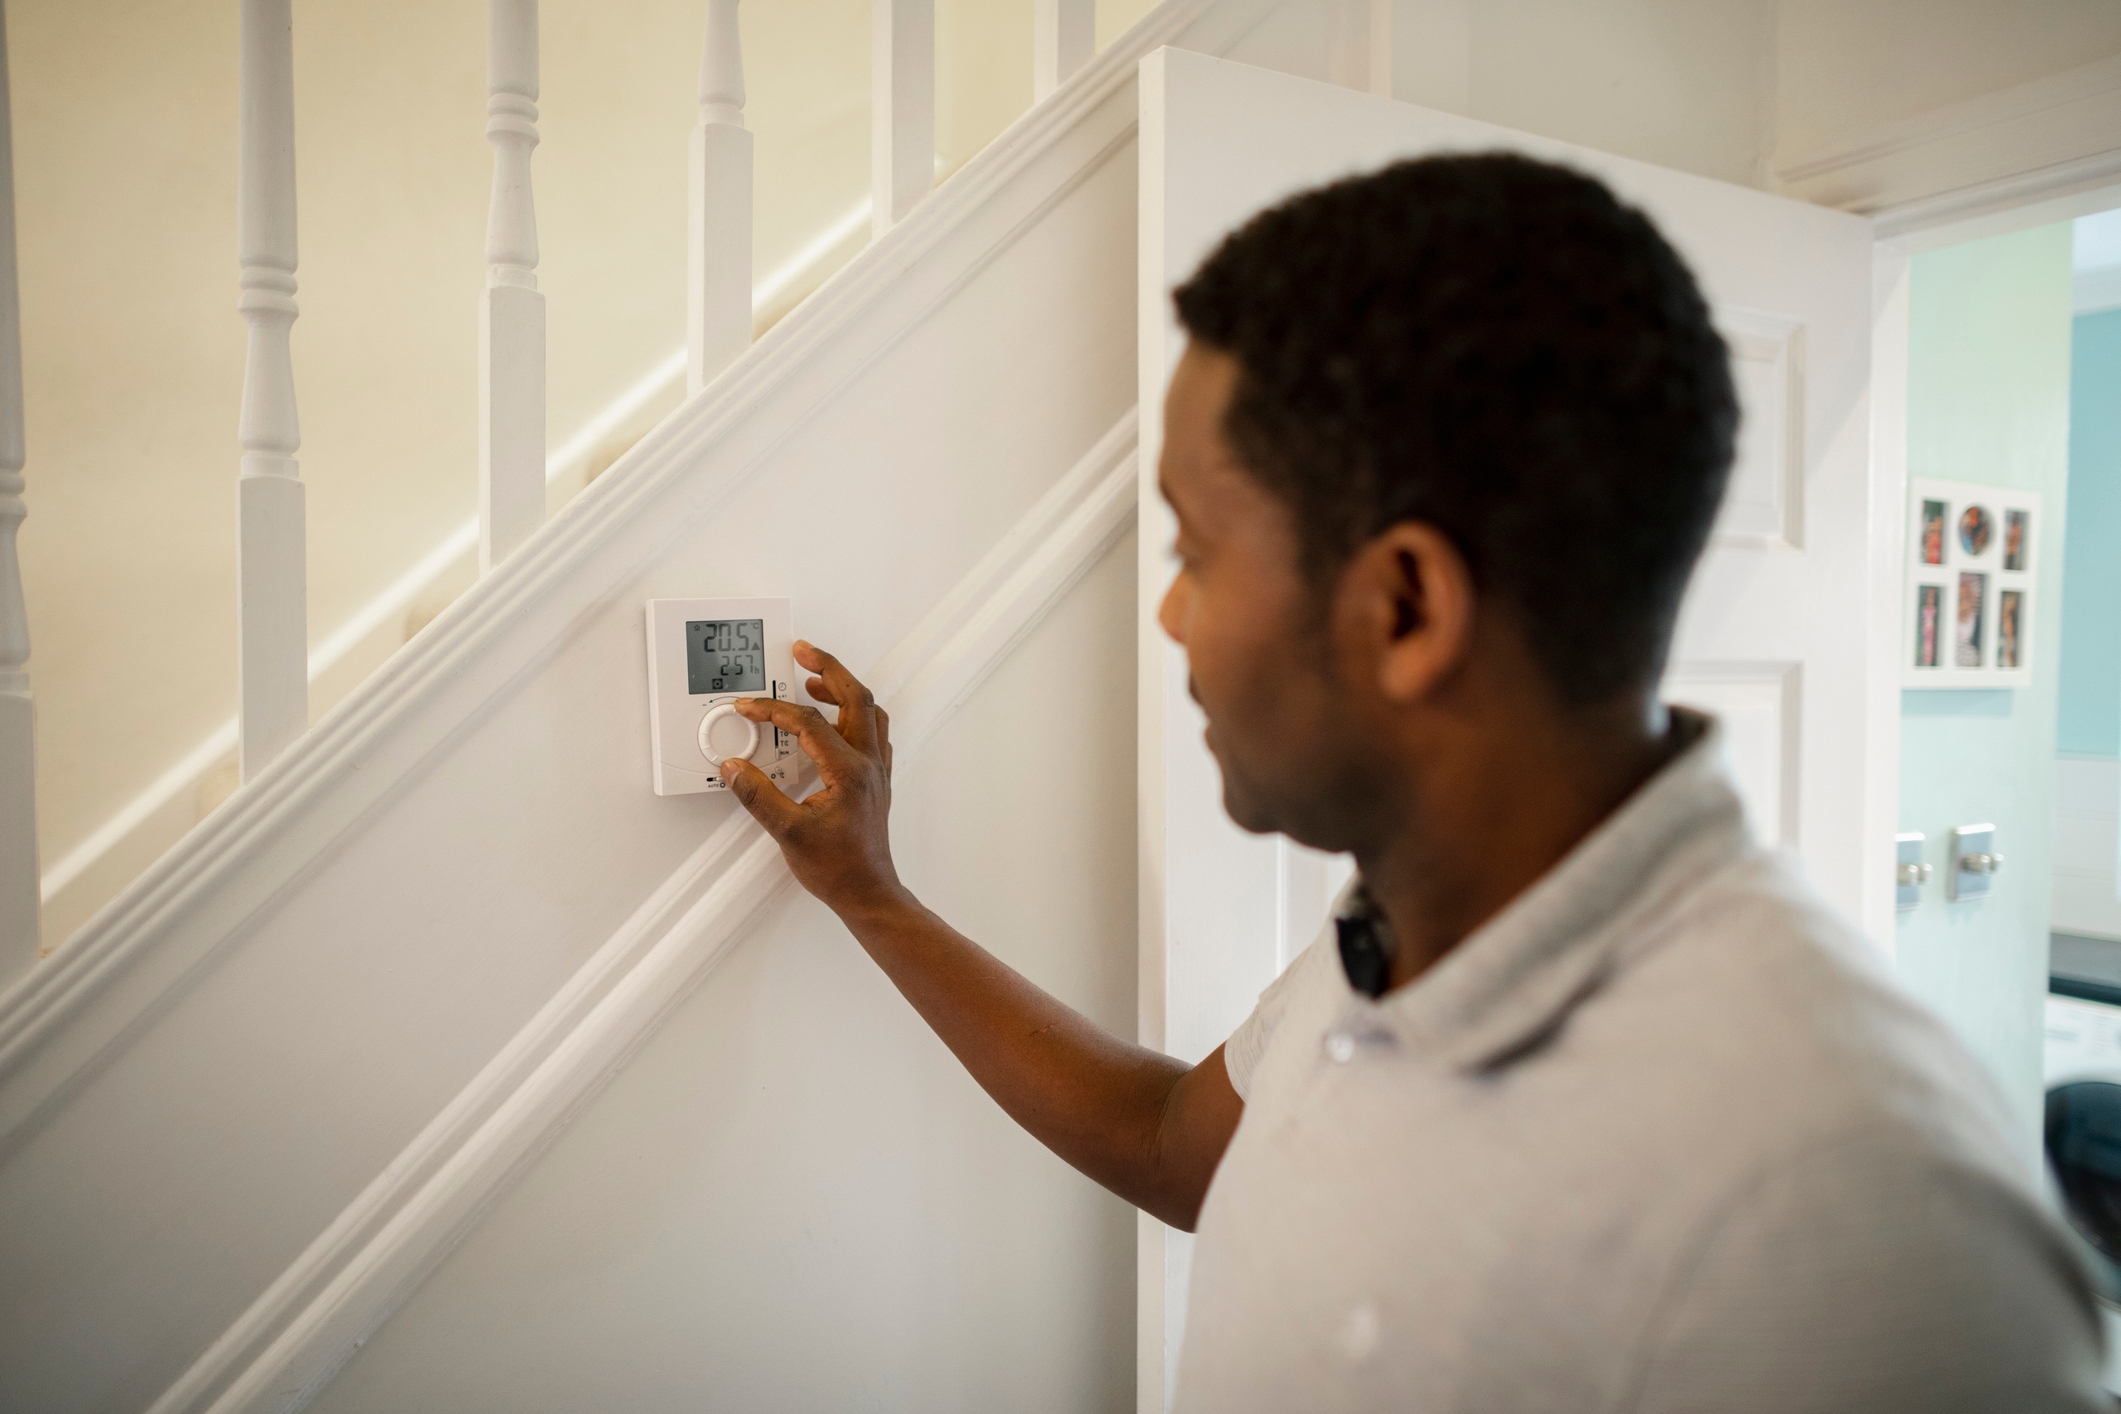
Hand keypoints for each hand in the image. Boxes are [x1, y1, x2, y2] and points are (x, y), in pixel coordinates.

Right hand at [720, 641, 904, 917]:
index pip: (809, 723)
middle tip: (802, 652)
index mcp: (849, 771)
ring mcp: (876, 770)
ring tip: (814, 680)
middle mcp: (869, 764)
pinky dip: (854, 713)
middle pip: (855, 697)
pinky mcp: (876, 780)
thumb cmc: (838, 869)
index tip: (749, 708)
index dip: (774, 711)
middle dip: (828, 668)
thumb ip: (758, 796)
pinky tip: (836, 718)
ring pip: (868, 711)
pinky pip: (872, 731)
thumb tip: (733, 767)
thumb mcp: (788, 833)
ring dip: (843, 688)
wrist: (869, 893)